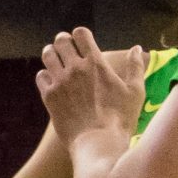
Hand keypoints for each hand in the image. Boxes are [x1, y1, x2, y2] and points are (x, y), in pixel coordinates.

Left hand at [37, 30, 146, 144]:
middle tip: (67, 48)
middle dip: (63, 41)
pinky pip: (41, 76)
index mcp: (95, 63)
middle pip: (61, 41)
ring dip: (52, 54)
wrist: (98, 143)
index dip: (80, 35)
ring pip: (48, 55)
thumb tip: (137, 48)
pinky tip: (52, 81)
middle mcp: (75, 68)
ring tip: (56, 60)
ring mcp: (60, 81)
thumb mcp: (135, 91)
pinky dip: (45, 75)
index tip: (82, 41)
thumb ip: (135, 67)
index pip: (81, 34)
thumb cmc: (120, 118)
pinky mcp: (49, 96)